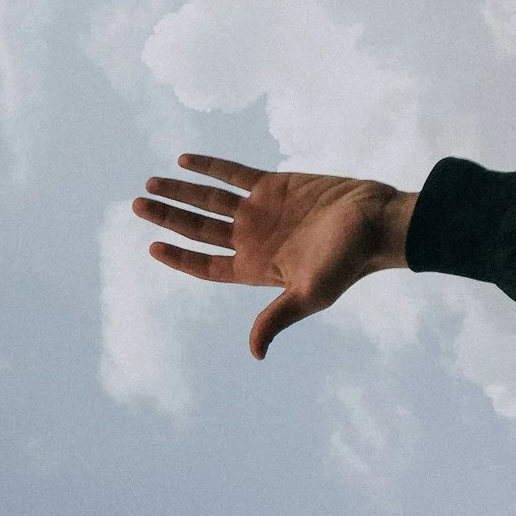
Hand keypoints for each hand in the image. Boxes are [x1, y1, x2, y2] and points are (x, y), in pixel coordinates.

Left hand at [132, 155, 414, 359]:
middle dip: (167, 216)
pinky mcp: (274, 185)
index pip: (205, 265)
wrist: (378, 221)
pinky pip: (233, 174)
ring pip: (209, 199)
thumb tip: (255, 354)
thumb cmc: (348, 261)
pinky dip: (209, 167)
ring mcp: (260, 211)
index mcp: (254, 267)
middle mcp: (252, 239)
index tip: (152, 246)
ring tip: (149, 183)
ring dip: (180, 191)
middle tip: (137, 205)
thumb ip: (276, 318)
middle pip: (198, 228)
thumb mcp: (309, 294)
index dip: (178, 258)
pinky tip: (183, 161)